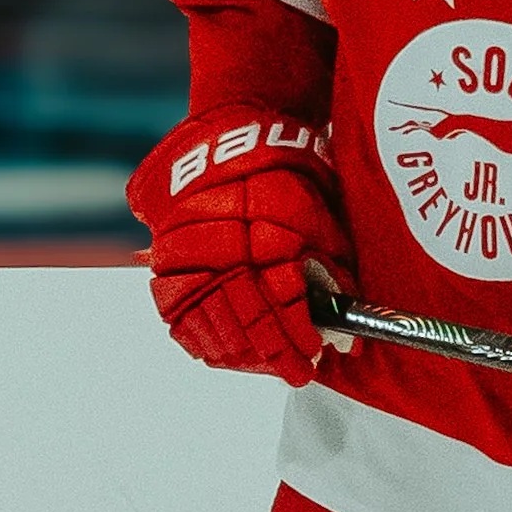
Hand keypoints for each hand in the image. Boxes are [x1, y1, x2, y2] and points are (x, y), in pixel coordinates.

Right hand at [126, 110, 353, 382]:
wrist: (228, 139)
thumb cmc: (285, 175)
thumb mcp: (319, 216)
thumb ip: (333, 274)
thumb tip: (347, 336)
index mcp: (263, 231)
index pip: (281, 303)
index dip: (297, 337)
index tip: (313, 358)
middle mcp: (221, 246)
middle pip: (245, 320)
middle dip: (273, 354)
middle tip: (295, 372)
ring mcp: (187, 256)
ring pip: (211, 323)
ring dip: (240, 353)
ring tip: (264, 365)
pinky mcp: (164, 262)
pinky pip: (178, 314)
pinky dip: (204, 339)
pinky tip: (227, 353)